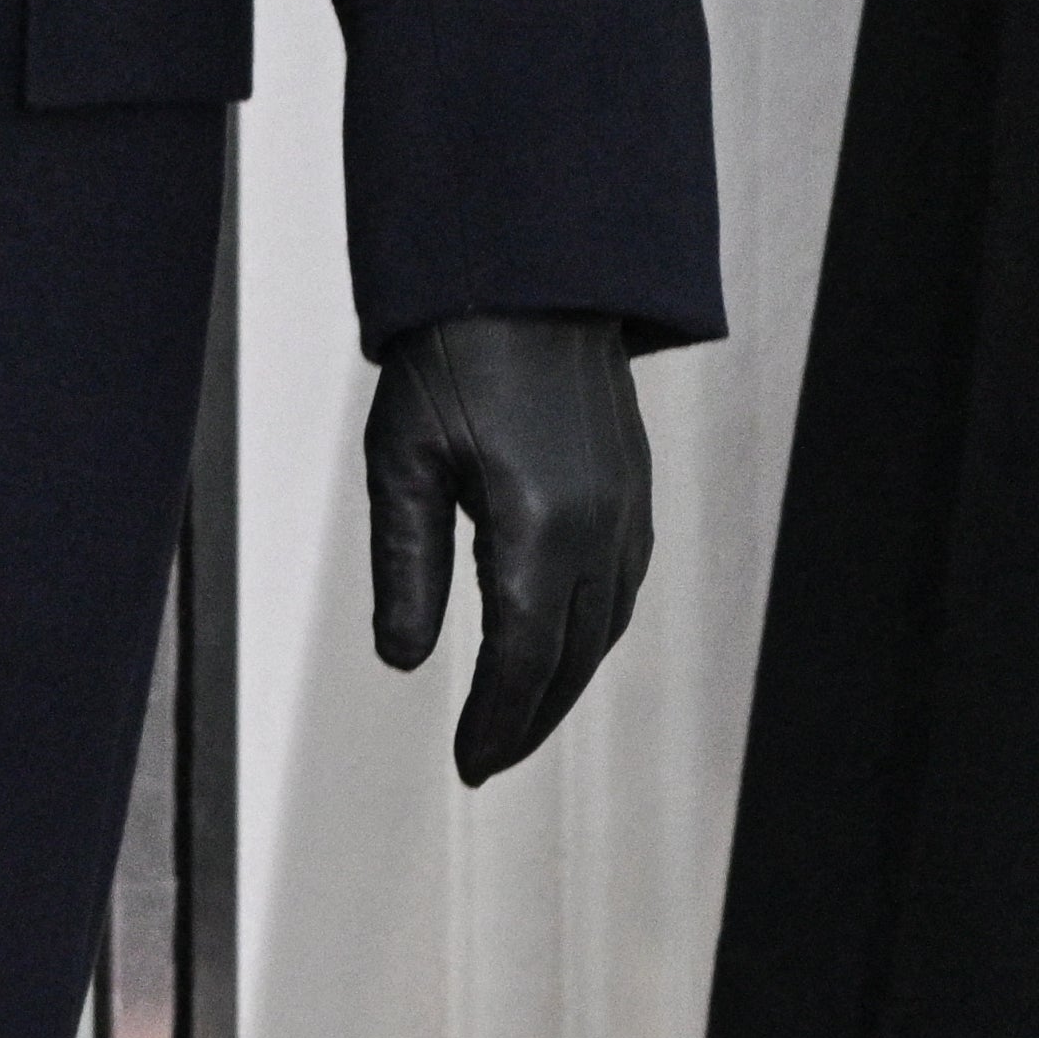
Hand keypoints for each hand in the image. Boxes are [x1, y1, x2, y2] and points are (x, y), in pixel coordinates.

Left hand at [364, 313, 650, 785]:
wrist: (530, 271)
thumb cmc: (450, 356)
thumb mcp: (402, 460)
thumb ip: (406, 566)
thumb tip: (404, 663)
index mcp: (541, 527)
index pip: (523, 658)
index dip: (496, 719)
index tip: (467, 766)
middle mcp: (601, 528)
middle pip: (572, 658)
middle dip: (529, 717)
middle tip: (487, 761)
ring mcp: (629, 507)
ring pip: (606, 627)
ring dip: (565, 681)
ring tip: (517, 718)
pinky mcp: (636, 487)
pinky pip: (621, 585)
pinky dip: (590, 631)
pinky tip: (560, 642)